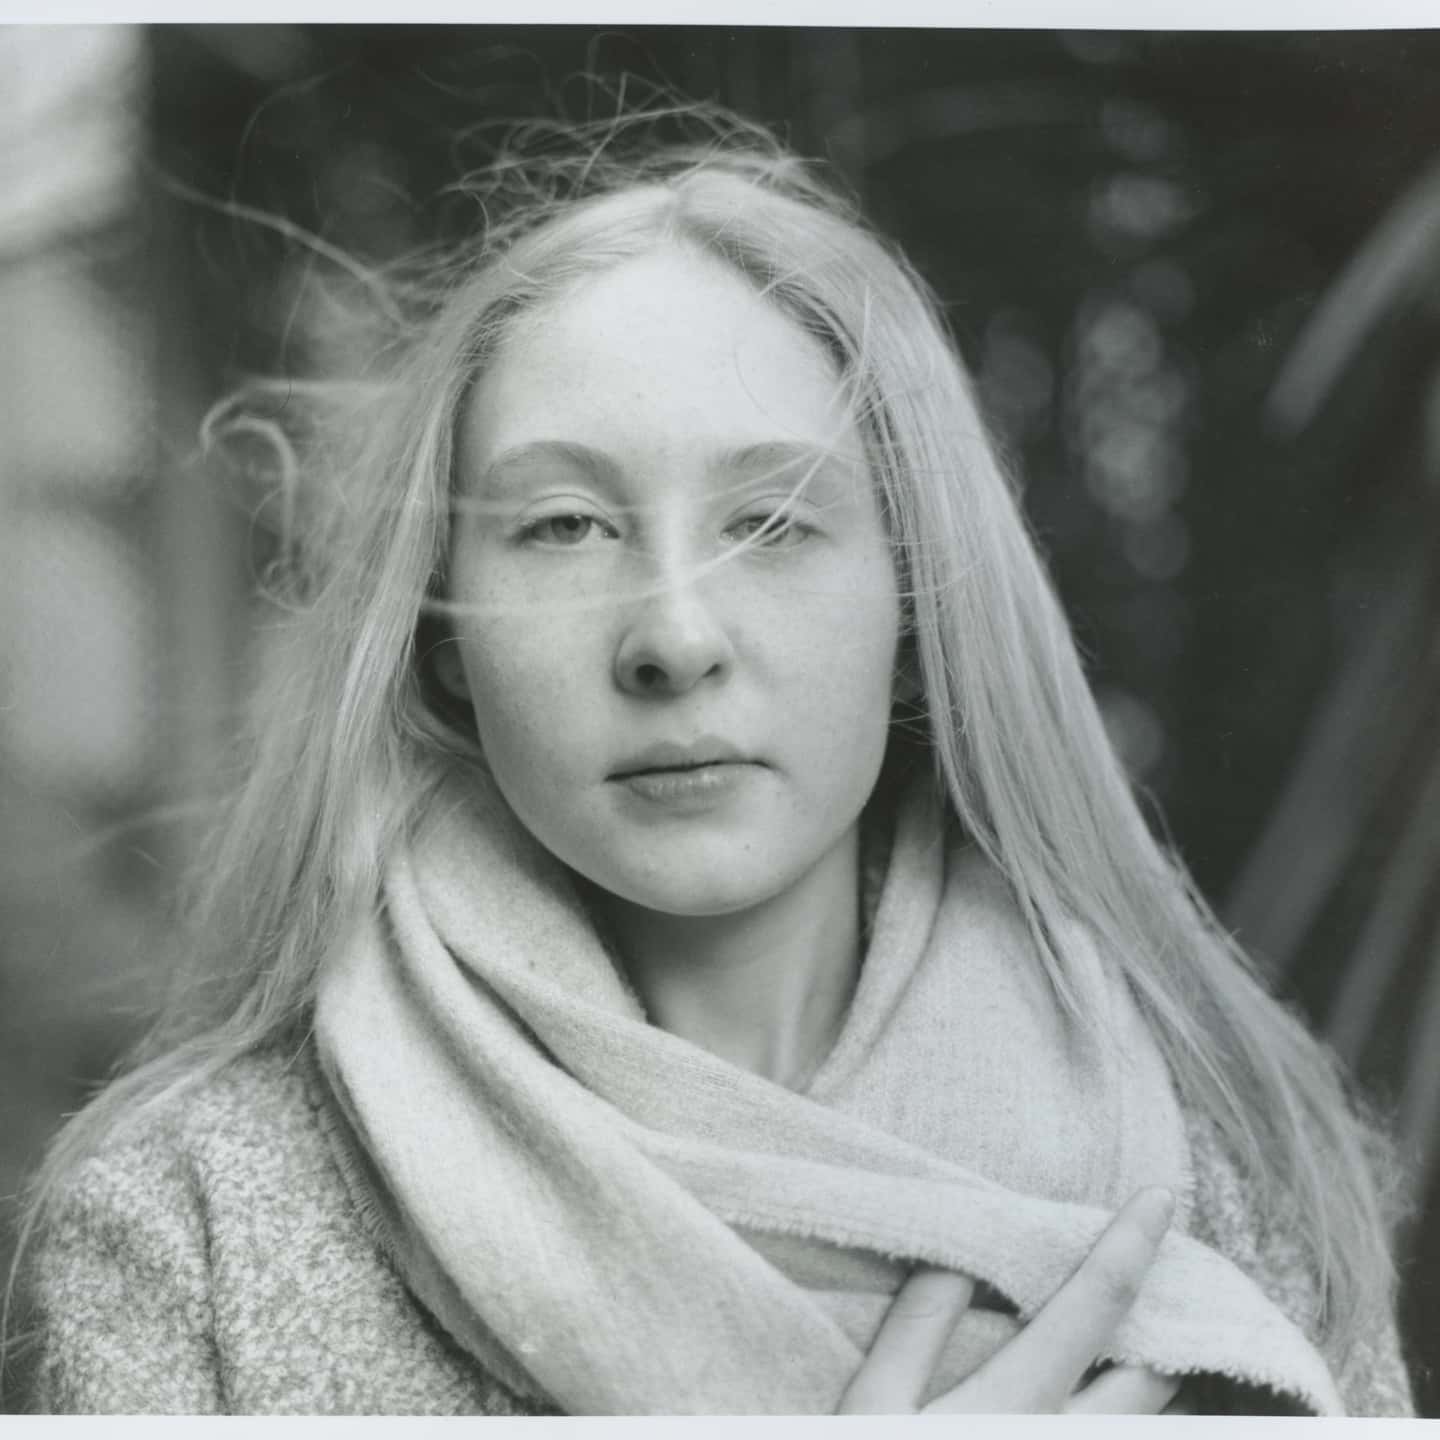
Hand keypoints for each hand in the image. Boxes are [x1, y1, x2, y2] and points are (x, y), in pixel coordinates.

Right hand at [838, 1186, 1181, 1413]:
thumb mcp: (871, 1407)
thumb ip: (916, 1330)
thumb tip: (956, 1259)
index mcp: (1017, 1401)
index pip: (1091, 1304)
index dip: (1129, 1243)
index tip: (1162, 1194)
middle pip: (1153, 1377)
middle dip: (1171, 1329)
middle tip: (1173, 1292)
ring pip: (1150, 1434)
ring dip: (1159, 1394)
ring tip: (1151, 1363)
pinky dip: (1128, 1429)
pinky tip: (1111, 1415)